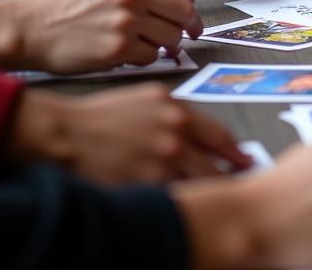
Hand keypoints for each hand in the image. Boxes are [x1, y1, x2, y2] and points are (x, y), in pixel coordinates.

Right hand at [6, 83, 250, 184]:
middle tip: (239, 187)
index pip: (219, 135)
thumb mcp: (147, 99)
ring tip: (216, 205)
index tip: (245, 161)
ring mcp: (160, 160)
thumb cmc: (103, 115)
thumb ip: (176, 113)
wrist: (66, 133)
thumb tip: (201, 134)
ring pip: (197, 184)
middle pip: (213, 164)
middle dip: (227, 177)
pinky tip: (184, 211)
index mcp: (177, 110)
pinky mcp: (143, 184)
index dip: (235, 152)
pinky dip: (181, 205)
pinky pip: (172, 198)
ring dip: (208, 194)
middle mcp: (175, 133)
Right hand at [18, 0, 201, 73]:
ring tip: (153, 41)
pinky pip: (153, 55)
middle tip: (183, 29)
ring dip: (168, 42)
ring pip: (173, 34)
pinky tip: (132, 51)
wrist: (31, 28)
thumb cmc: (69, 1)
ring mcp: (126, 19)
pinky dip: (147, 56)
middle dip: (186, 21)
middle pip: (184, 7)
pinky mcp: (118, 48)